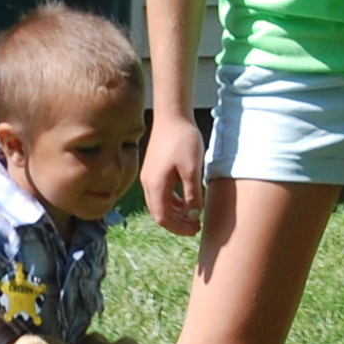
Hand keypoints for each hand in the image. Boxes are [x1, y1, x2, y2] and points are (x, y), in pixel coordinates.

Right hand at [142, 112, 206, 237]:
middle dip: (177, 223)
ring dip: (176, 212)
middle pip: (159, 213)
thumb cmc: (183, 139)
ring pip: (160, 204)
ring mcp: (149, 177)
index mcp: (155, 185)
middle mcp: (148, 183)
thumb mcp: (192, 169)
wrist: (172, 115)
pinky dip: (173, 201)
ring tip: (193, 215)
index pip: (162, 218)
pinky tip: (186, 200)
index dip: (179, 228)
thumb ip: (193, 193)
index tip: (195, 229)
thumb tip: (194, 213)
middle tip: (196, 226)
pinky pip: (161, 193)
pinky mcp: (153, 170)